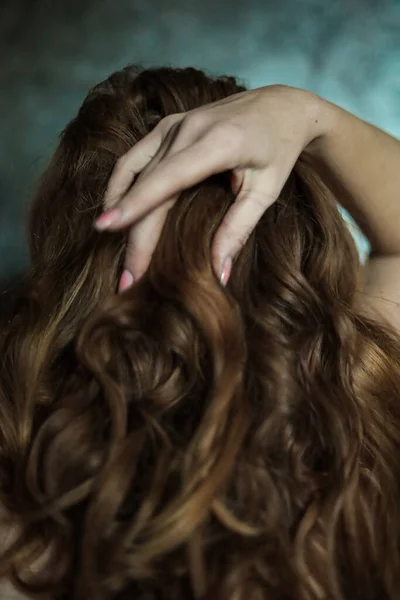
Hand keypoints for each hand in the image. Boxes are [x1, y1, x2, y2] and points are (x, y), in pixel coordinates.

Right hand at [94, 85, 323, 289]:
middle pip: (147, 184)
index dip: (136, 205)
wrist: (280, 106)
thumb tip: (220, 275)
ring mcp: (173, 124)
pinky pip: (134, 157)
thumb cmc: (278, 150)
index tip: (107, 229)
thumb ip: (238, 230)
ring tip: (111, 246)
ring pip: (133, 170)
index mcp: (217, 142)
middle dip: (132, 232)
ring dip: (118, 207)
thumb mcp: (266, 191)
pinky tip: (115, 209)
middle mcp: (188, 129)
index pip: (167, 178)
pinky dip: (120, 184)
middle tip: (126, 277)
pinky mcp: (167, 126)